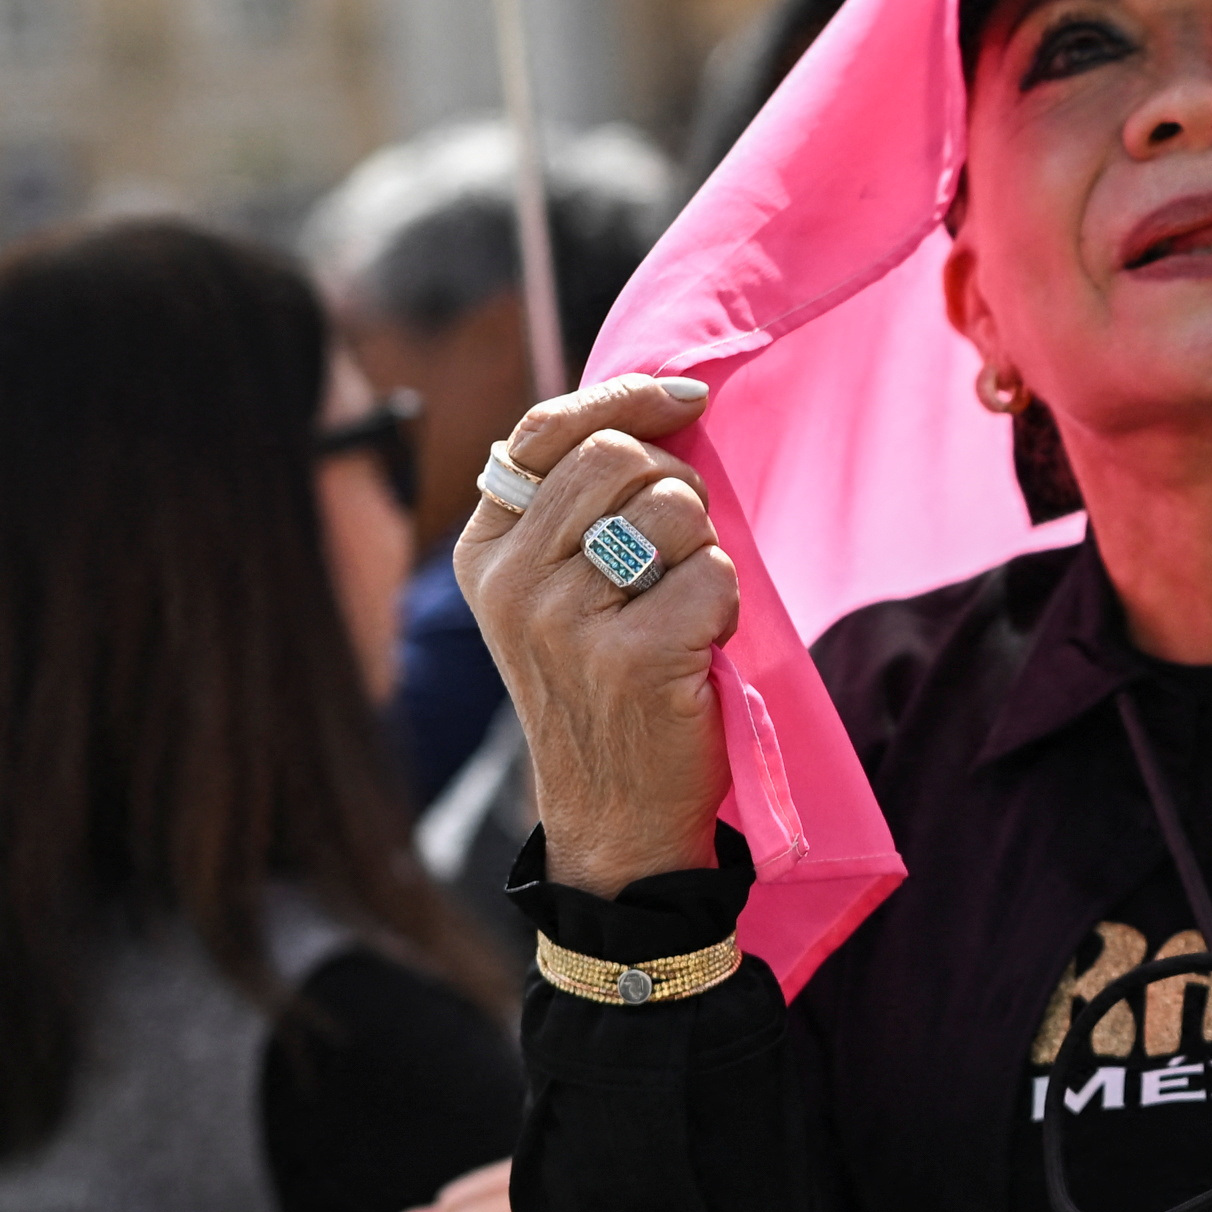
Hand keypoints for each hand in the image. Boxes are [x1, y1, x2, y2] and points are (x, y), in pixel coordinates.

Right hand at [450, 376, 734, 896]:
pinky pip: (713, 573)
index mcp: (485, 552)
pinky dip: (726, 604)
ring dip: (702, 548)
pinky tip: (697, 648)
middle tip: (680, 548)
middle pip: (618, 456)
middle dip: (675, 484)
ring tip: (681, 607)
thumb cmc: (604, 684)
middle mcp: (511, 581)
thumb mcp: (558, 591)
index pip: (550, 430)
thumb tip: (670, 398)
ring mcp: (564, 620)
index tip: (685, 401)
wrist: (614, 813)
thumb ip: (581, 505)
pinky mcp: (630, 657)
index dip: (627, 398)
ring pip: (671, 508)